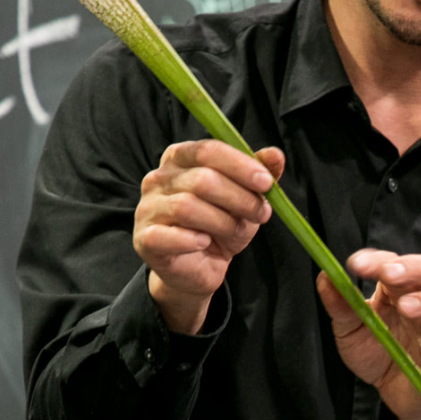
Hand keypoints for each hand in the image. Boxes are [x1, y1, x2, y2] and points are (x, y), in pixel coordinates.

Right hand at [134, 140, 284, 333]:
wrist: (200, 268)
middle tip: (261, 213)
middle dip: (239, 198)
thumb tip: (276, 155)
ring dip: (223, 222)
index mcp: (180, 158)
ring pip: (188, 207)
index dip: (240, 165)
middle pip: (202, 179)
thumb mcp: (245, 198)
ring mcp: (148, 208)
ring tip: (237, 232)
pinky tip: (206, 243)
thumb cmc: (220, 226)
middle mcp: (158, 178)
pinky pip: (166, 236)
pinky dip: (191, 240)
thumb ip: (259, 174)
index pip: (209, 150)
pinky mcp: (144, 238)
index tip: (266, 183)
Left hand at [316, 248, 420, 419]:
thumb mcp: (350, 332)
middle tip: (388, 276)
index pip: (398, 262)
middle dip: (416, 267)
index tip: (355, 266)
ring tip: (408, 309)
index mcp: (403, 287)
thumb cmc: (378, 353)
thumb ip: (340, 306)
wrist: (396, 395)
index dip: (378, 260)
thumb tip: (325, 276)